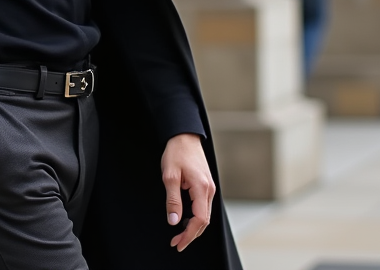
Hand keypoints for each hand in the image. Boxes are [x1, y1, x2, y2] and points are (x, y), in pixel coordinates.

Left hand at [161, 133, 214, 251]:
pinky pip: (203, 207)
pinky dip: (196, 217)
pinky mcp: (206, 185)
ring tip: (179, 234)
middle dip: (191, 234)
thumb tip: (174, 221)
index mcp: (202, 188)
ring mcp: (210, 188)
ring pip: (205, 215)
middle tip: (176, 242)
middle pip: (204, 220)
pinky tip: (185, 220)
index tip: (178, 242)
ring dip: (193, 227)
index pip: (200, 219)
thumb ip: (172, 200)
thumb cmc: (177, 152)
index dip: (189, 234)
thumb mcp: (169, 176)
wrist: (185, 136)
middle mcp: (209, 190)